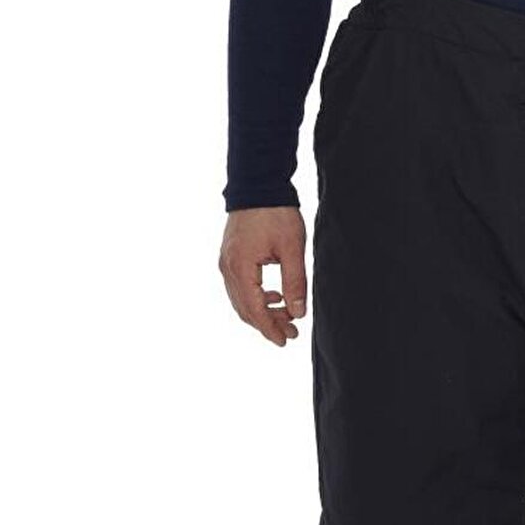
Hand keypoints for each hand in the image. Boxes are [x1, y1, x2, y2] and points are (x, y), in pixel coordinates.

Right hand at [220, 206, 307, 345]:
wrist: (258, 184)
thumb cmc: (276, 213)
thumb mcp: (291, 249)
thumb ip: (295, 282)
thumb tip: (298, 312)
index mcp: (240, 268)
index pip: (254, 310)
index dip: (270, 329)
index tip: (285, 340)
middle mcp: (227, 268)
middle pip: (245, 309)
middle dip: (268, 324)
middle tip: (291, 332)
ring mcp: (226, 262)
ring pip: (241, 299)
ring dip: (263, 312)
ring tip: (287, 316)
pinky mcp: (230, 256)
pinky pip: (240, 287)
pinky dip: (256, 297)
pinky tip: (275, 296)